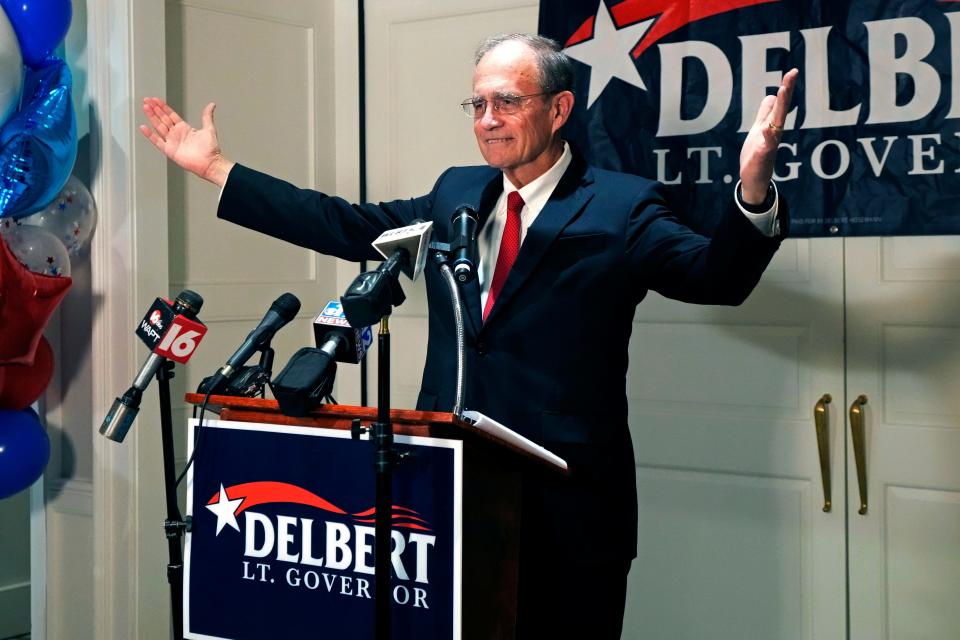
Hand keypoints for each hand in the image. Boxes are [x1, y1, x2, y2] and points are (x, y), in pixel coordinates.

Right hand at [139, 98, 234, 186]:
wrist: (210, 163)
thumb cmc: (211, 149)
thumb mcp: (209, 128)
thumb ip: (207, 116)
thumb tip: (211, 105)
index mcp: (184, 128)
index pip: (171, 115)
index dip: (163, 107)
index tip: (156, 100)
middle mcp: (177, 134)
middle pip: (163, 119)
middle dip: (154, 109)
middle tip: (147, 100)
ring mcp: (172, 142)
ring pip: (159, 127)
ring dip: (152, 117)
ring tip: (145, 108)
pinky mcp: (169, 150)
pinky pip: (157, 142)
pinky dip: (150, 135)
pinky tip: (144, 127)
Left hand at [739, 68, 798, 204]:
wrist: (754, 179)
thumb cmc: (757, 154)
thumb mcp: (759, 129)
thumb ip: (765, 114)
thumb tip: (771, 96)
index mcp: (772, 125)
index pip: (781, 103)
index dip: (787, 87)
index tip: (792, 71)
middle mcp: (774, 132)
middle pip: (782, 109)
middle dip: (787, 91)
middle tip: (792, 73)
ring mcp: (769, 144)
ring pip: (776, 123)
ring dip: (779, 109)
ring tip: (781, 92)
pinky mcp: (762, 156)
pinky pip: (766, 145)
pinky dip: (767, 137)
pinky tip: (767, 129)